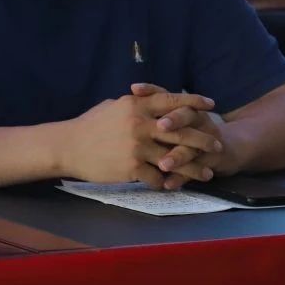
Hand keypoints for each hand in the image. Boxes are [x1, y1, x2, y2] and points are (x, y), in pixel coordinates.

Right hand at [60, 89, 221, 188]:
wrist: (67, 147)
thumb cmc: (89, 125)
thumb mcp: (111, 107)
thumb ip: (134, 104)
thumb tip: (150, 99)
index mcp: (135, 105)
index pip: (171, 101)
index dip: (193, 102)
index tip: (210, 105)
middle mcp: (140, 124)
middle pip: (181, 131)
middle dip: (203, 139)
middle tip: (217, 145)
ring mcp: (137, 146)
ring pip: (175, 159)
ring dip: (193, 167)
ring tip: (205, 173)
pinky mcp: (132, 167)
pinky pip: (157, 177)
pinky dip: (167, 182)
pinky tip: (173, 186)